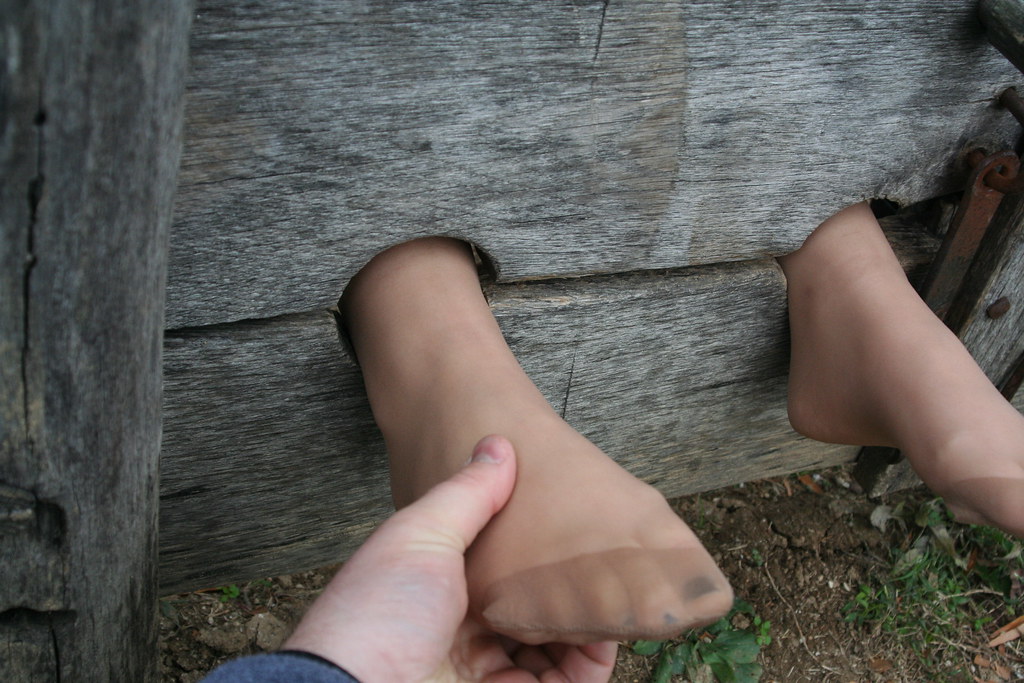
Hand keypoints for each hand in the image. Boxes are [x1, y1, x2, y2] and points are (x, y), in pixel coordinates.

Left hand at [284, 434, 617, 681]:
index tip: (576, 540)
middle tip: (602, 579)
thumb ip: (467, 496)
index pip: (503, 571)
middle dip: (568, 599)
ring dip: (585, 635)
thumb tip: (498, 445)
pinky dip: (585, 671)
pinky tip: (599, 647)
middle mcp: (461, 634)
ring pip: (551, 655)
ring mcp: (480, 674)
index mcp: (441, 588)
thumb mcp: (422, 536)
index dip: (539, 557)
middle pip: (531, 615)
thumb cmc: (378, 613)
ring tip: (609, 613)